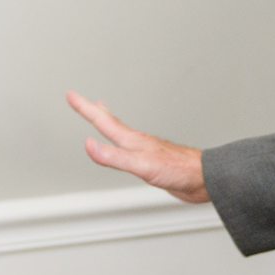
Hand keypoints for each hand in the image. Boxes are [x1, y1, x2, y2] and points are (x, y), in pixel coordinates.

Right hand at [67, 91, 208, 203]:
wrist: (202, 178)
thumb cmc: (177, 170)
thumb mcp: (140, 165)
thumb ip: (114, 157)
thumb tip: (89, 145)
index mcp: (132, 141)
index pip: (102, 121)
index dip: (85, 108)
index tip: (72, 95)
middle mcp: (136, 142)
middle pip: (109, 122)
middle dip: (92, 110)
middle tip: (79, 100)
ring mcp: (144, 150)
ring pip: (120, 132)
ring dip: (106, 122)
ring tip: (100, 113)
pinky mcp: (151, 161)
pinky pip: (128, 147)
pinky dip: (119, 140)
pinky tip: (123, 144)